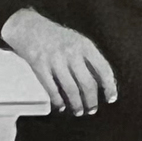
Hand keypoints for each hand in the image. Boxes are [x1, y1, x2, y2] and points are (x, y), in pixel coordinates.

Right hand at [2, 6, 117, 117]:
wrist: (30, 28)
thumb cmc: (57, 38)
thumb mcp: (77, 41)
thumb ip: (89, 59)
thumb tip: (103, 82)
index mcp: (85, 45)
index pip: (103, 69)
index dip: (109, 86)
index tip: (111, 98)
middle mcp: (72, 53)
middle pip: (87, 83)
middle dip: (91, 100)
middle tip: (92, 110)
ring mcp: (55, 60)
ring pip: (71, 89)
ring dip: (77, 104)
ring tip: (79, 111)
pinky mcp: (40, 67)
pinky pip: (52, 89)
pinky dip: (58, 101)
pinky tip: (61, 106)